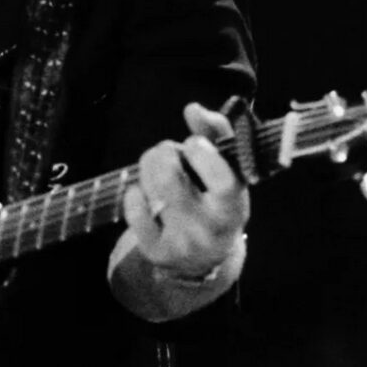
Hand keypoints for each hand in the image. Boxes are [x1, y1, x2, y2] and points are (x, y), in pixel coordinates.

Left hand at [120, 102, 248, 277]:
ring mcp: (181, 244)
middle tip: (169, 152)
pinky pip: (133, 208)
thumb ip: (216, 133)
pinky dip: (135, 191)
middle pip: (171, 177)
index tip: (194, 144)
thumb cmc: (216, 200)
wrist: (205, 258)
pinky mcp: (156, 252)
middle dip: (164, 151)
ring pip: (151, 188)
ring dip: (149, 166)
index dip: (203, 153)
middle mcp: (209, 231)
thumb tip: (192, 109)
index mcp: (233, 209)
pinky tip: (146, 193)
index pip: (223, 181)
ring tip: (158, 167)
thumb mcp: (228, 171)